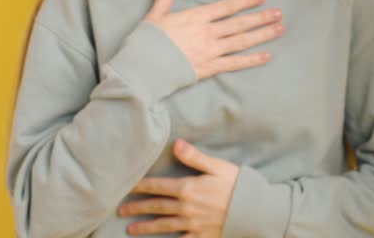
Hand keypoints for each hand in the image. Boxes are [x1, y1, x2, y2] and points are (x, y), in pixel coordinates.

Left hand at [119, 139, 239, 236]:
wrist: (253, 210)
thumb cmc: (236, 184)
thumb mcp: (217, 166)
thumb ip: (194, 157)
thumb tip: (176, 144)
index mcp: (187, 188)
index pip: (157, 186)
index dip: (140, 187)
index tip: (126, 188)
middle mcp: (185, 208)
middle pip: (156, 207)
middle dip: (137, 208)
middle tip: (120, 210)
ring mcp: (192, 224)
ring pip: (163, 225)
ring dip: (146, 226)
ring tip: (131, 229)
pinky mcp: (201, 235)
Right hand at [144, 0, 282, 79]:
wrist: (143, 69)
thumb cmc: (147, 42)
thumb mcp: (155, 15)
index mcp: (196, 18)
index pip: (227, 7)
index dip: (245, 1)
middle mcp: (208, 32)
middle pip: (240, 23)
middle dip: (261, 17)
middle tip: (279, 13)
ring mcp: (211, 51)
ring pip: (242, 41)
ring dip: (262, 34)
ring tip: (279, 29)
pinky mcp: (210, 68)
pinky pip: (235, 63)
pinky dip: (252, 60)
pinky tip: (266, 56)